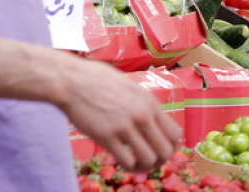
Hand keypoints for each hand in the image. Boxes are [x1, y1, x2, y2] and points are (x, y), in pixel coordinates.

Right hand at [55, 56, 181, 170]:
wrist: (73, 81)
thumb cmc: (99, 81)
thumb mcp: (131, 89)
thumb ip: (143, 105)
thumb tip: (152, 122)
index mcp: (151, 103)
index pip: (175, 134)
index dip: (170, 147)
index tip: (159, 150)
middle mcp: (143, 115)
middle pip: (166, 150)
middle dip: (160, 161)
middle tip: (149, 161)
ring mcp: (125, 127)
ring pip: (149, 159)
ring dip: (144, 166)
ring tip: (135, 163)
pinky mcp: (106, 137)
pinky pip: (127, 161)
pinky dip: (127, 166)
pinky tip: (121, 161)